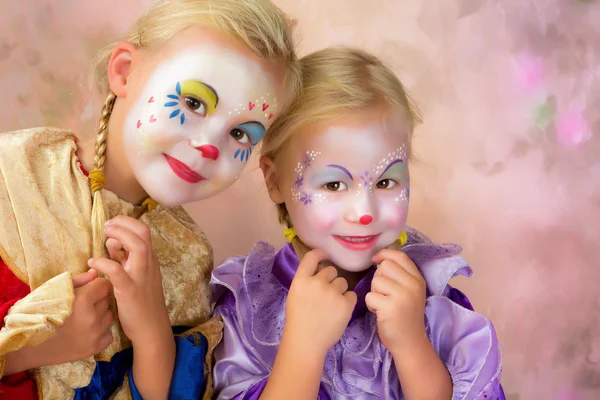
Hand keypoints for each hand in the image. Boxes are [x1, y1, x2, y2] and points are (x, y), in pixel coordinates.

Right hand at [4, 270, 113, 372]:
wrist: (23, 344)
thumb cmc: (35, 313)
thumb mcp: (52, 290)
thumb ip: (78, 280)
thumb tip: (96, 274)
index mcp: (82, 300)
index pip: (104, 285)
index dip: (96, 286)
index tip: (88, 290)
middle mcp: (92, 318)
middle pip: (107, 300)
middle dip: (97, 300)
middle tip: (81, 306)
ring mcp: (94, 335)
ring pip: (109, 316)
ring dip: (100, 315)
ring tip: (83, 318)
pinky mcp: (93, 349)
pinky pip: (108, 334)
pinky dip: (100, 332)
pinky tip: (86, 331)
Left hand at [88, 216, 170, 344]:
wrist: (151, 327)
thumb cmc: (142, 302)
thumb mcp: (138, 275)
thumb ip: (127, 258)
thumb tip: (113, 243)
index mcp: (149, 259)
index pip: (143, 230)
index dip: (126, 222)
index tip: (111, 226)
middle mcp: (148, 264)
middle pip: (142, 232)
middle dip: (123, 223)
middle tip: (107, 226)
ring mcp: (140, 276)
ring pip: (137, 246)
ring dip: (119, 236)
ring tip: (104, 237)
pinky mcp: (130, 290)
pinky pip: (117, 270)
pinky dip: (104, 262)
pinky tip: (93, 262)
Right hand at [284, 249, 356, 356]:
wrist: (306, 342)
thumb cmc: (298, 320)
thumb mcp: (295, 295)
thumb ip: (306, 282)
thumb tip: (319, 272)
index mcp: (301, 280)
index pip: (312, 257)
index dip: (320, 254)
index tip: (325, 255)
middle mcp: (317, 282)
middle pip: (331, 271)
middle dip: (330, 280)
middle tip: (326, 294)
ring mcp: (332, 293)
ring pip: (343, 282)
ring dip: (340, 290)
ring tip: (333, 305)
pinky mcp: (346, 304)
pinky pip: (352, 294)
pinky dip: (348, 301)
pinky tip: (340, 311)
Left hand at [366, 249, 426, 354]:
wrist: (410, 342)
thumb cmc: (406, 315)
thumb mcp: (410, 291)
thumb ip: (400, 275)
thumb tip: (379, 259)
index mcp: (418, 279)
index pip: (400, 256)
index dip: (385, 254)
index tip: (376, 260)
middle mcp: (412, 285)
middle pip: (385, 266)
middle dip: (379, 278)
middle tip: (384, 293)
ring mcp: (402, 296)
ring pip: (376, 281)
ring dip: (374, 293)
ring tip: (383, 304)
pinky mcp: (390, 307)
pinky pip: (369, 296)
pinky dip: (371, 305)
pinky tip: (381, 313)